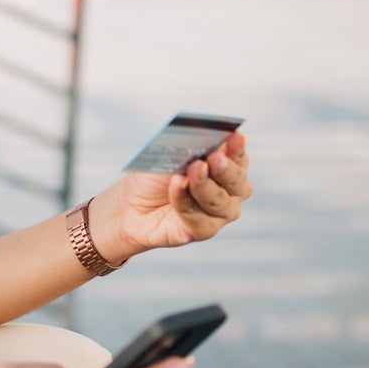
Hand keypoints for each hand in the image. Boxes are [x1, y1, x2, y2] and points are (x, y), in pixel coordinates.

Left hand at [104, 131, 250, 256]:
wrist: (130, 205)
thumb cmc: (154, 177)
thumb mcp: (169, 154)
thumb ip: (190, 147)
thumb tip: (205, 138)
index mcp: (226, 167)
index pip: (238, 157)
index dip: (237, 147)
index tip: (235, 137)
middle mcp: (230, 192)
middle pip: (237, 182)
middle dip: (225, 169)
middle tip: (212, 158)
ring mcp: (219, 213)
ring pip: (220, 202)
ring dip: (203, 185)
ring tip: (187, 173)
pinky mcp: (203, 231)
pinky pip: (199, 218)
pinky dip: (184, 200)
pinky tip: (176, 186)